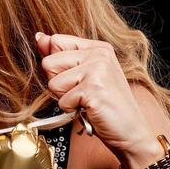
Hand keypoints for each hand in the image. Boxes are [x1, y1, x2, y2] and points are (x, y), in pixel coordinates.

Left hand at [35, 31, 154, 165]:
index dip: (56, 65)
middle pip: (48, 63)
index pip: (55, 41)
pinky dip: (71, 109)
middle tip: (81, 93)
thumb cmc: (104, 105)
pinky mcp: (94, 88)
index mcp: (97, 47)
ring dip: (65, 97)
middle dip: (58, 84)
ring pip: (53, 83)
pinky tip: (90, 108)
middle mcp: (99, 54)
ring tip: (86, 100)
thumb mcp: (82, 75)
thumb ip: (60, 55)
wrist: (129, 130)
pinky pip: (62, 100)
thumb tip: (39, 37)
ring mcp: (98, 70)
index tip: (75, 77)